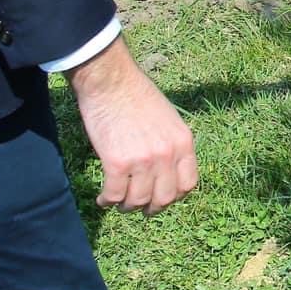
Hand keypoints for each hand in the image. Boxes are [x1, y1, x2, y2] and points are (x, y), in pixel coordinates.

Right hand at [66, 36, 197, 213]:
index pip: (188, 185)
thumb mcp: (169, 119)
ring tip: (117, 202)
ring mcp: (143, 160)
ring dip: (126, 207)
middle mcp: (167, 154)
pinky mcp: (117, 163)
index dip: (174, 197)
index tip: (161, 197)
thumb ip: (170, 144)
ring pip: (137, 201)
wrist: (112, 81)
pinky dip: (107, 201)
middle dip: (151, 208)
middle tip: (138, 207)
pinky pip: (114, 195)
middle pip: (164, 198)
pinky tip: (102, 199)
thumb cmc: (137, 96)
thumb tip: (165, 171)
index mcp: (183, 142)